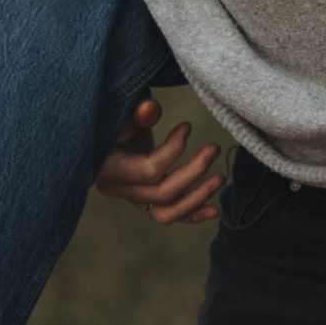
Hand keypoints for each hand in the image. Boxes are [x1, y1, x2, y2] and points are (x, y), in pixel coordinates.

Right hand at [94, 93, 222, 224]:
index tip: (187, 126)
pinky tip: (215, 209)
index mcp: (110, 169)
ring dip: (197, 197)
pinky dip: (193, 214)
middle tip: (214, 148)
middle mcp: (120, 190)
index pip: (149, 169)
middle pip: (162, 193)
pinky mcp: (146, 203)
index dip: (174, 149)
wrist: (105, 135)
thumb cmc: (114, 120)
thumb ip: (136, 112)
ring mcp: (134, 200)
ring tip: (220, 177)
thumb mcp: (122, 112)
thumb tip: (151, 109)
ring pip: (167, 213)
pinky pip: (170, 215)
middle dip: (193, 172)